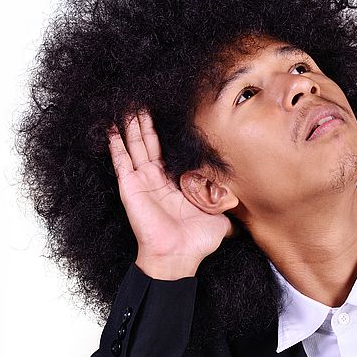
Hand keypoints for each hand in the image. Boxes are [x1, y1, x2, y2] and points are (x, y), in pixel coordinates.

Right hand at [108, 111, 235, 277]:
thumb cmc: (196, 241)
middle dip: (146, 122)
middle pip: (149, 143)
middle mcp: (156, 179)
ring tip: (127, 105)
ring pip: (134, 146)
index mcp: (175, 183)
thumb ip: (227, 204)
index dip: (167, 132)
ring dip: (131, 126)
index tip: (168, 111)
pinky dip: (115, 144)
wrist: (178, 256)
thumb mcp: (220, 217)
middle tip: (142, 99)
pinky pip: (121, 161)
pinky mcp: (130, 187)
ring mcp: (141, 181)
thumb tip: (245, 200)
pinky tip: (111, 128)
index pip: (168, 150)